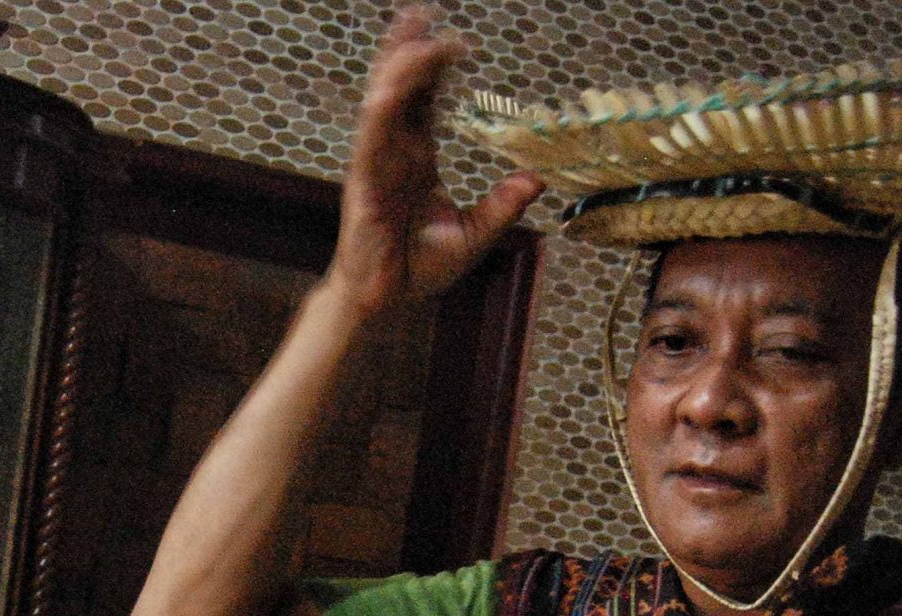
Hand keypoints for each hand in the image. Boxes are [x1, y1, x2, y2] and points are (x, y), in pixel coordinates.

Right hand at [321, 7, 542, 318]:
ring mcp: (376, 163)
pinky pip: (370, 138)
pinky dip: (382, 108)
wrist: (385, 301)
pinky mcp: (364, 182)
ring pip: (384, 100)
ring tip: (415, 28)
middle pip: (399, 86)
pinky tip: (393, 83)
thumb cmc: (416, 268)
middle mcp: (393, 151)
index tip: (456, 39)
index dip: (435, 66)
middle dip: (409, 46)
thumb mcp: (474, 234)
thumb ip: (503, 206)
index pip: (424, 99)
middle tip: (425, 9)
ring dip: (398, 63)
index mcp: (415, 157)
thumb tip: (536, 178)